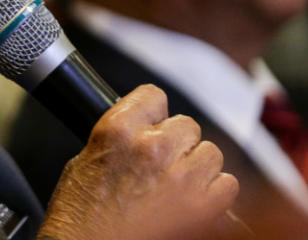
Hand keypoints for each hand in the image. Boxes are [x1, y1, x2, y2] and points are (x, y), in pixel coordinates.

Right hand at [36, 84, 241, 239]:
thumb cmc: (80, 213)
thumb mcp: (87, 157)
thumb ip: (121, 136)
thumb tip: (144, 129)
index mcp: (119, 130)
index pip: (154, 96)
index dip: (153, 113)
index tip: (152, 125)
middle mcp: (153, 148)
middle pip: (187, 125)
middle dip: (176, 143)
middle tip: (160, 164)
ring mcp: (181, 177)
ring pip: (211, 153)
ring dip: (196, 166)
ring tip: (176, 185)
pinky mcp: (202, 207)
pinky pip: (227, 184)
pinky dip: (214, 192)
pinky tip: (192, 200)